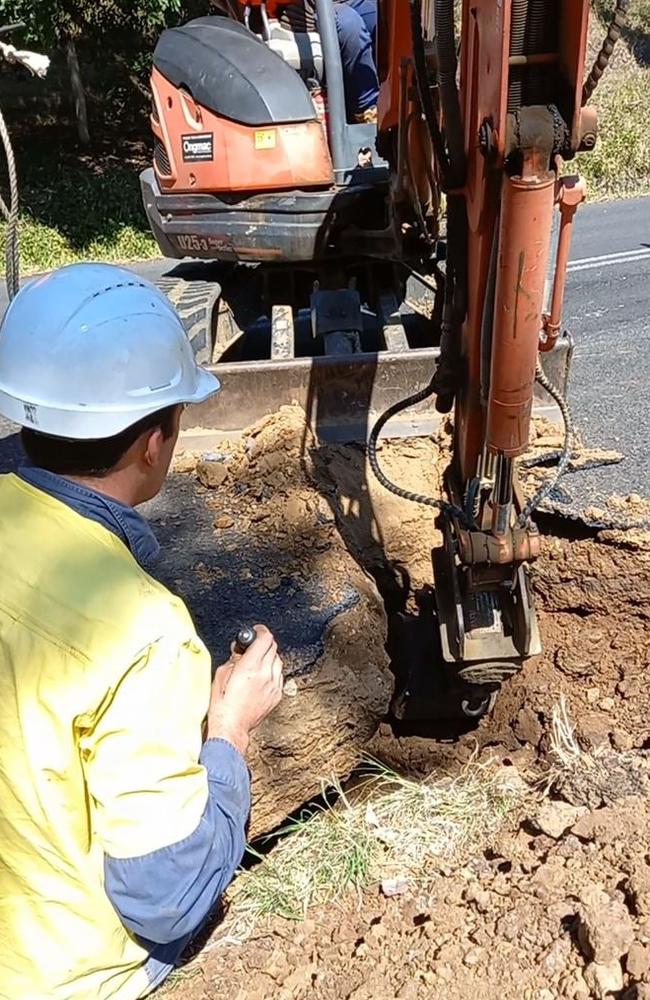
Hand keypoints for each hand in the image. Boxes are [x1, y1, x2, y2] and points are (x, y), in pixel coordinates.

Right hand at [207, 624, 282, 753]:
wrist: (231, 726)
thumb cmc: (222, 703)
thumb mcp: (221, 674)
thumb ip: (234, 658)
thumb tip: (240, 649)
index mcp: (251, 666)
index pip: (265, 639)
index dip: (261, 631)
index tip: (256, 631)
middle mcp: (266, 674)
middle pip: (273, 648)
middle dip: (264, 643)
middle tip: (254, 646)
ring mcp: (274, 685)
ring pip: (278, 661)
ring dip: (269, 658)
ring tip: (257, 662)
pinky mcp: (277, 695)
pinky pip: (279, 676)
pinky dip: (272, 672)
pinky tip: (261, 677)